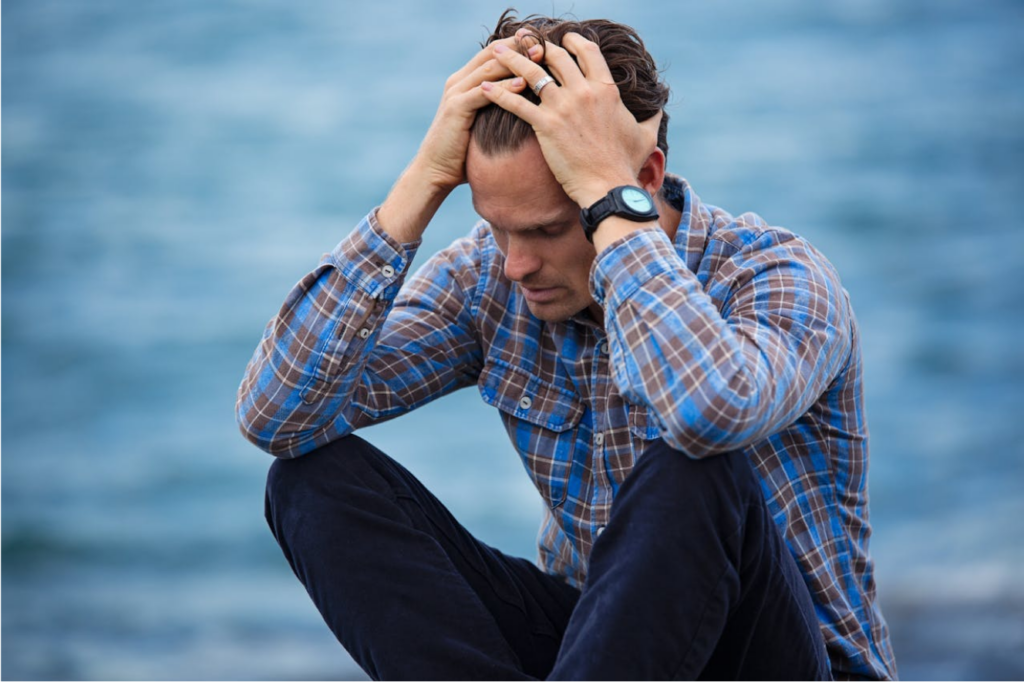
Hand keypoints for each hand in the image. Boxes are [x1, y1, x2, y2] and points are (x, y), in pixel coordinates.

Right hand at [378, 37, 537, 241]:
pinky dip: (504, 87)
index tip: (543, 44)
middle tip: (545, 44)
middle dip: (519, 47)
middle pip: (493, 53)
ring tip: (539, 57)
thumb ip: (498, 107)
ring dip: (516, 62)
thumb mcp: (483, 123)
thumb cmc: (463, 151)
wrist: (435, 170)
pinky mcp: (455, 108)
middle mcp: (459, 81)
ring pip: (489, 68)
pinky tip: (523, 84)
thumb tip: (527, 105)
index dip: (518, 45)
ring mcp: (456, 92)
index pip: (495, 52)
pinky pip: (483, 92)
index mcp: (466, 80)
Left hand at [481, 33, 661, 206]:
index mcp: (606, 90)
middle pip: (556, 56)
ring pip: (531, 73)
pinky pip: (516, 103)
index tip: (560, 40)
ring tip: (495, 52)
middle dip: (537, 45)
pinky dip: (497, 93)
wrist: (608, 187)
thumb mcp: (645, 136)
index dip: (571, 41)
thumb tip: (659, 108)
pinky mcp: (545, 125)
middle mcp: (584, 92)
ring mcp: (563, 107)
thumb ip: (651, 118)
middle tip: (522, 41)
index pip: (587, 52)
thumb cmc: (625, 165)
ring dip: (511, 59)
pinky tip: (483, 88)